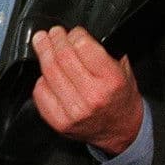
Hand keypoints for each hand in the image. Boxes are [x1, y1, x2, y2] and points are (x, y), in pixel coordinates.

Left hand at [30, 25, 143, 154]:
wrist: (122, 132)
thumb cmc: (121, 99)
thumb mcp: (124, 70)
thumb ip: (104, 51)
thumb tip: (77, 34)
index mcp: (111, 80)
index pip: (83, 46)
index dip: (74, 34)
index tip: (72, 32)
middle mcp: (92, 96)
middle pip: (62, 57)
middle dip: (54, 39)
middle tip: (51, 33)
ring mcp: (73, 111)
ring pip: (49, 72)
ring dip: (43, 53)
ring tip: (42, 43)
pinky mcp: (59, 121)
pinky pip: (40, 92)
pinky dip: (41, 79)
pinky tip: (47, 74)